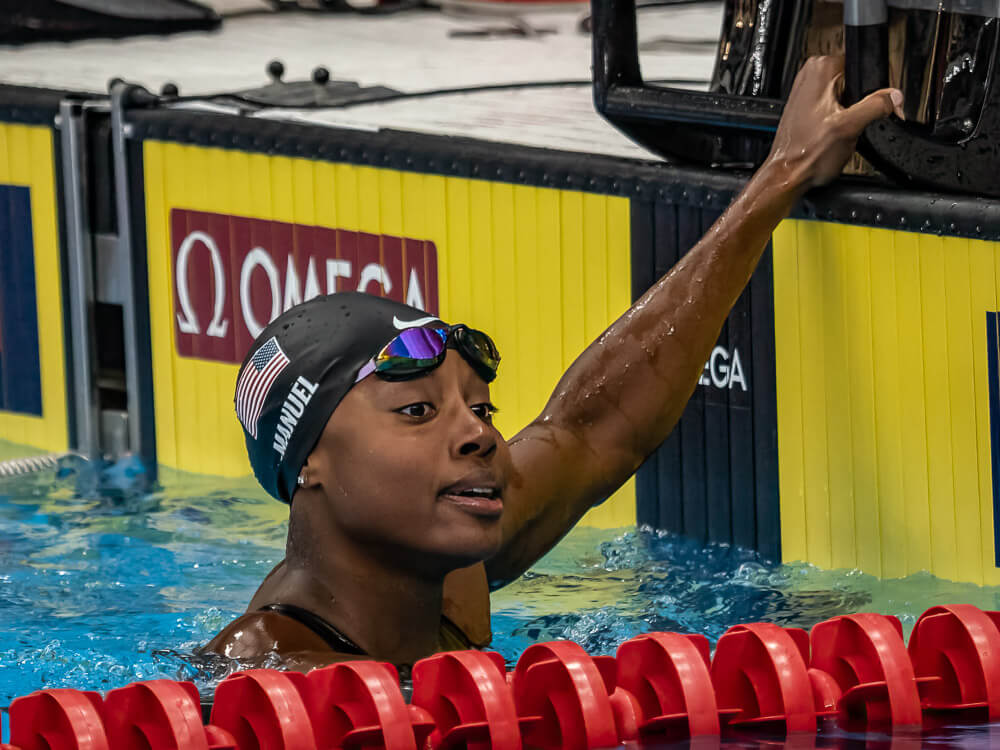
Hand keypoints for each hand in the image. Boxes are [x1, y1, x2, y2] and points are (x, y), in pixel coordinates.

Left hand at [767, 55, 903, 190]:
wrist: (787, 174)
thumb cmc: (808, 153)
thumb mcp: (850, 127)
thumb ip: (876, 106)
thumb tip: (895, 96)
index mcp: (821, 68)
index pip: (862, 67)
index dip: (871, 91)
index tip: (870, 109)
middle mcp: (811, 74)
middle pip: (855, 82)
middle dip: (860, 104)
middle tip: (849, 124)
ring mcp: (807, 90)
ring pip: (846, 95)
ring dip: (850, 113)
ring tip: (837, 130)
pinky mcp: (806, 106)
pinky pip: (835, 106)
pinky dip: (839, 118)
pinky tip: (831, 132)